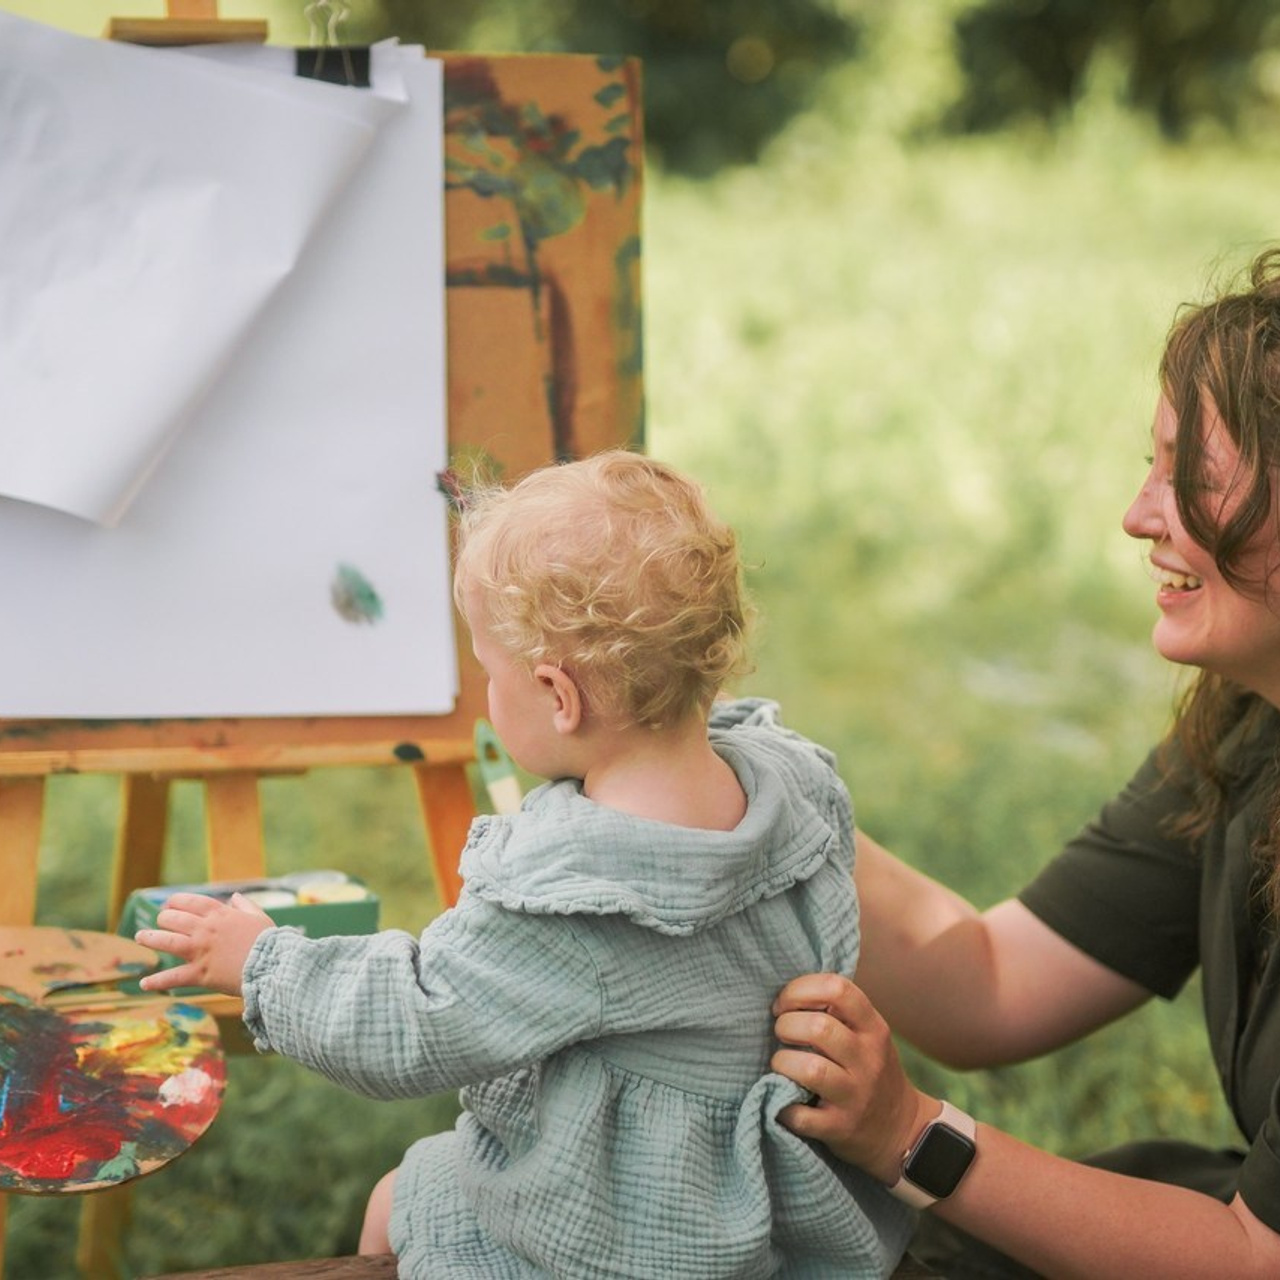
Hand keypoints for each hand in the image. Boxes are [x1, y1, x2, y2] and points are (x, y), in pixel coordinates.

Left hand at [136, 892, 273, 995]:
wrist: (272, 966)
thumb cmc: (269, 942)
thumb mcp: (260, 917)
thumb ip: (245, 906)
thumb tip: (234, 897)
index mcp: (220, 914)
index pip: (190, 902)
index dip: (176, 901)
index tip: (169, 904)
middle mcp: (205, 930)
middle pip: (174, 919)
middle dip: (163, 918)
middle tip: (159, 921)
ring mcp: (200, 951)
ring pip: (167, 941)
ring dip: (150, 938)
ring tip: (140, 937)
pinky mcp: (199, 973)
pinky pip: (173, 977)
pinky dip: (157, 982)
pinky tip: (143, 984)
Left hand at [771, 972, 935, 1182]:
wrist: (902, 1130)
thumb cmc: (872, 1071)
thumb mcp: (869, 1035)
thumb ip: (839, 1012)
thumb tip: (789, 992)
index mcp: (873, 1029)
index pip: (838, 989)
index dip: (800, 990)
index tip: (784, 1003)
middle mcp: (868, 1060)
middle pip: (819, 1028)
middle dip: (786, 1025)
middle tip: (781, 1033)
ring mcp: (855, 1097)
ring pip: (809, 1070)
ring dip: (782, 1062)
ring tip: (780, 1063)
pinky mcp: (839, 1128)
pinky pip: (801, 1116)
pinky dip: (782, 1106)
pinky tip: (781, 1098)